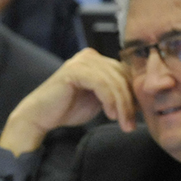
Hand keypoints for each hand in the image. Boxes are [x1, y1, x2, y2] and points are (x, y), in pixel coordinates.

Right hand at [0, 48, 135, 155]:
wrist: (40, 116)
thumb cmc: (67, 109)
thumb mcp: (99, 100)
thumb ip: (115, 93)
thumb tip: (140, 98)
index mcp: (97, 60)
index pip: (125, 73)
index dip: (133, 95)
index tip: (136, 117)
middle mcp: (90, 56)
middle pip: (122, 76)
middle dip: (130, 102)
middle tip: (131, 124)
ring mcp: (82, 61)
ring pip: (115, 82)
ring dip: (122, 105)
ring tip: (123, 124)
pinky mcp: (75, 70)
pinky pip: (102, 84)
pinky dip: (110, 101)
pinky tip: (110, 115)